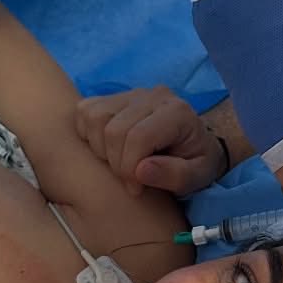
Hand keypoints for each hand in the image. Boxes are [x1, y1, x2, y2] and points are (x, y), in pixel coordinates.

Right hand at [74, 88, 225, 196]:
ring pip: (94, 117)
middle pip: (113, 129)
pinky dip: (88, 134)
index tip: (136, 189)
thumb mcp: (198, 177)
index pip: (138, 137)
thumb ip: (175, 176)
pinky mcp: (114, 97)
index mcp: (177, 112)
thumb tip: (141, 170)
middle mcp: (152, 96)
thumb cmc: (196, 163)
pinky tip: (108, 148)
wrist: (195, 145)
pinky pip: (85, 110)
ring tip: (120, 163)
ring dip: (100, 148)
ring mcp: (131, 94)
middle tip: (130, 180)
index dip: (129, 168)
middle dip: (116, 164)